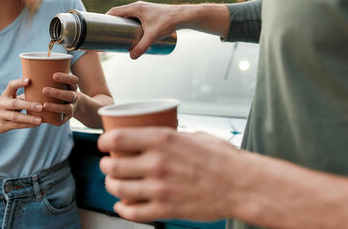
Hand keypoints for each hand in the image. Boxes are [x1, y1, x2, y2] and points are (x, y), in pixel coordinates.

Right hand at [0, 78, 42, 133]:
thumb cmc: (8, 105)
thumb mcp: (12, 98)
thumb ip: (25, 95)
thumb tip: (46, 91)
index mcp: (6, 94)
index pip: (11, 86)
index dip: (19, 83)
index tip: (29, 80)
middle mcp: (2, 104)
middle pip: (15, 103)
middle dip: (28, 105)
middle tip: (41, 106)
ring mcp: (1, 115)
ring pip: (15, 116)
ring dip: (28, 118)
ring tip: (40, 120)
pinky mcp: (3, 125)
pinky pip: (16, 125)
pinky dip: (26, 125)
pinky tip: (36, 125)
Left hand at [41, 72, 79, 125]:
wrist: (69, 103)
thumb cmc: (57, 89)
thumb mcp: (57, 83)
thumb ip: (46, 80)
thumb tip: (28, 76)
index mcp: (72, 86)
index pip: (73, 80)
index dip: (65, 78)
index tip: (54, 76)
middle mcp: (74, 97)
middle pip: (69, 95)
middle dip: (57, 93)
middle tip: (44, 90)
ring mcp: (72, 108)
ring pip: (67, 108)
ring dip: (55, 107)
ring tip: (44, 105)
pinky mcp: (66, 118)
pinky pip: (62, 120)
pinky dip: (54, 119)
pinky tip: (45, 118)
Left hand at [98, 127, 241, 222]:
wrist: (243, 185)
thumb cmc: (224, 159)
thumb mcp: (194, 135)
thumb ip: (171, 137)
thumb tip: (156, 136)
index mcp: (161, 140)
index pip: (116, 138)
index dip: (104, 141)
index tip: (104, 143)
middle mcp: (156, 163)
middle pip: (112, 165)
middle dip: (106, 165)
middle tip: (109, 164)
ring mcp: (159, 189)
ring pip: (117, 189)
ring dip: (111, 185)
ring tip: (115, 183)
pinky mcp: (165, 209)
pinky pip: (132, 212)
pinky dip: (122, 209)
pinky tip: (123, 205)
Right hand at [106, 1, 180, 58]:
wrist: (183, 16)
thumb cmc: (168, 22)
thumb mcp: (153, 36)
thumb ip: (142, 47)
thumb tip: (132, 57)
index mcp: (135, 8)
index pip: (115, 11)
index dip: (106, 18)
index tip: (100, 27)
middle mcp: (138, 6)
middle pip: (120, 13)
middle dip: (113, 24)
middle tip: (108, 35)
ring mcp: (144, 9)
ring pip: (128, 15)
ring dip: (121, 23)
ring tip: (118, 36)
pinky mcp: (150, 13)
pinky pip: (135, 17)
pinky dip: (129, 23)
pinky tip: (130, 31)